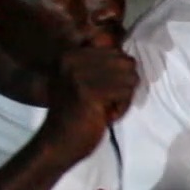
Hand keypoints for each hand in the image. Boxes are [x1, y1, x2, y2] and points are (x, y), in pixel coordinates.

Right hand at [38, 47, 139, 164]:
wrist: (59, 142)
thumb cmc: (77, 113)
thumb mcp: (83, 81)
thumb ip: (101, 62)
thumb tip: (122, 46)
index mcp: (69, 54)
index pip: (115, 48)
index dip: (119, 72)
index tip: (103, 88)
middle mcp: (71, 60)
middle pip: (126, 62)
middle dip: (124, 84)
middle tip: (106, 100)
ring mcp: (78, 75)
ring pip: (130, 78)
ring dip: (123, 97)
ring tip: (105, 107)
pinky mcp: (89, 92)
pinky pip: (126, 93)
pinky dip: (122, 107)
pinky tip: (107, 114)